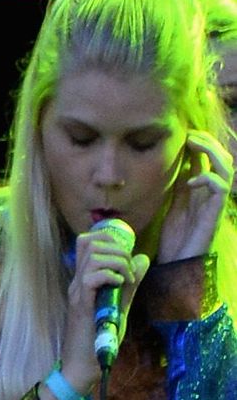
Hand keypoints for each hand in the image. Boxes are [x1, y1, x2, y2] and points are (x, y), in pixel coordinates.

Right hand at [60, 220, 150, 392]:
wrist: (81, 366)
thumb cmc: (98, 339)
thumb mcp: (118, 305)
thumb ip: (129, 284)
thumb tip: (142, 259)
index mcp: (83, 280)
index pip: (86, 242)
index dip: (108, 238)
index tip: (125, 254)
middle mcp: (76, 282)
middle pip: (90, 242)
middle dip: (117, 248)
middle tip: (129, 269)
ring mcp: (77, 292)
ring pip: (93, 255)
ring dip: (117, 261)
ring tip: (126, 279)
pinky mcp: (81, 304)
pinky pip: (92, 276)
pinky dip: (111, 275)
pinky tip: (120, 286)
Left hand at [157, 129, 233, 263]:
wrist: (176, 265)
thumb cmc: (175, 240)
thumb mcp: (174, 207)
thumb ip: (179, 188)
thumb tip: (179, 166)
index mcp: (203, 191)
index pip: (209, 161)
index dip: (201, 145)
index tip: (185, 135)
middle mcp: (212, 194)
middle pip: (221, 159)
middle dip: (208, 143)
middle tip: (191, 135)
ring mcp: (215, 203)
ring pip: (226, 169)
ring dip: (211, 153)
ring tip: (194, 145)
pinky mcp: (215, 213)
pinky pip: (220, 188)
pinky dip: (207, 179)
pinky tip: (191, 180)